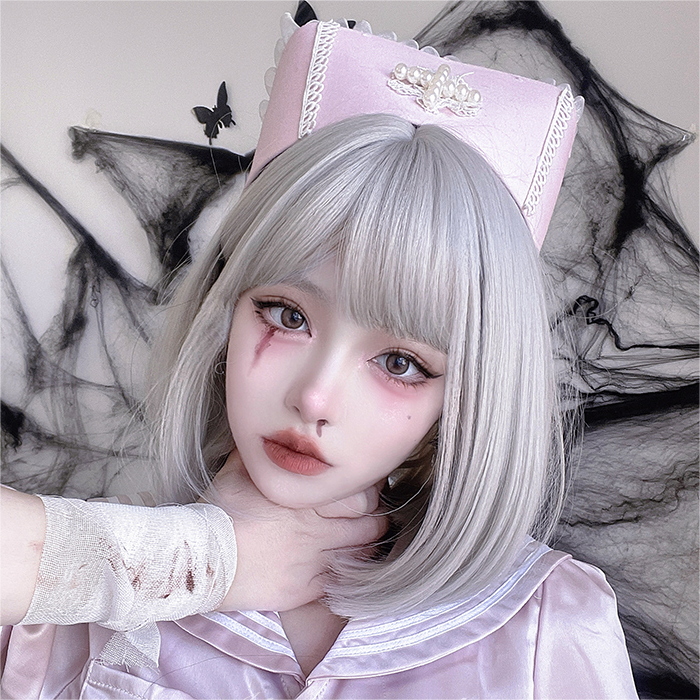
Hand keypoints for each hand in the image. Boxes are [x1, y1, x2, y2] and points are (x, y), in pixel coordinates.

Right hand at [207, 453, 386, 611]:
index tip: (367, 494)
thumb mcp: (237, 471)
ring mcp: (312, 562)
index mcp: (306, 499)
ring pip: (360, 556)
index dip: (370, 495)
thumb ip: (261, 455)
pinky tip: (346, 568)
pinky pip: (340, 583)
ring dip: (365, 548)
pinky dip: (349, 574)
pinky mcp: (304, 590)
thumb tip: (266, 436)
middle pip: (369, 527)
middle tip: (373, 518)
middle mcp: (316, 530)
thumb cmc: (217, 511)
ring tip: (363, 542)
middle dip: (375, 522)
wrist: (200, 559)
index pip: (361, 497)